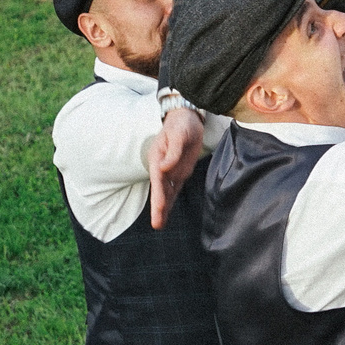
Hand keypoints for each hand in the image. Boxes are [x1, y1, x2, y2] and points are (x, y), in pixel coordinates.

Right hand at [146, 108, 204, 229]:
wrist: (187, 119)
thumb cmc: (180, 125)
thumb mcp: (178, 135)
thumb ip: (172, 152)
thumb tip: (164, 167)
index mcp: (157, 158)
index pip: (158, 180)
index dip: (158, 195)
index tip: (159, 208)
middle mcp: (162, 167)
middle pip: (160, 190)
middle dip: (158, 208)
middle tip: (157, 225)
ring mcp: (171, 171)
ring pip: (167, 192)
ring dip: (164, 208)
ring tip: (159, 225)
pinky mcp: (180, 172)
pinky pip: (175, 188)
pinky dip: (171, 200)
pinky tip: (167, 211)